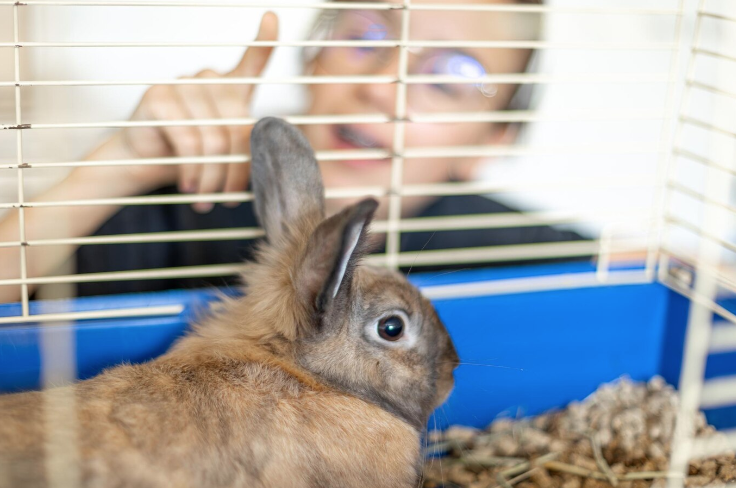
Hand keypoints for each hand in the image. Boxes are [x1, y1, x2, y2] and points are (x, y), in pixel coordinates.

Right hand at [93, 12, 278, 211]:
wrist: (143, 166)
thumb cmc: (190, 159)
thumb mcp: (224, 155)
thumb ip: (244, 151)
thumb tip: (268, 163)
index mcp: (229, 90)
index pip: (251, 62)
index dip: (264, 41)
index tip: (272, 18)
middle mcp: (208, 80)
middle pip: (237, 130)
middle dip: (235, 172)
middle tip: (227, 200)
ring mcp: (182, 84)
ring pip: (214, 140)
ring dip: (213, 179)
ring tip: (207, 201)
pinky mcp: (158, 97)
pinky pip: (188, 140)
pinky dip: (192, 170)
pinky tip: (190, 187)